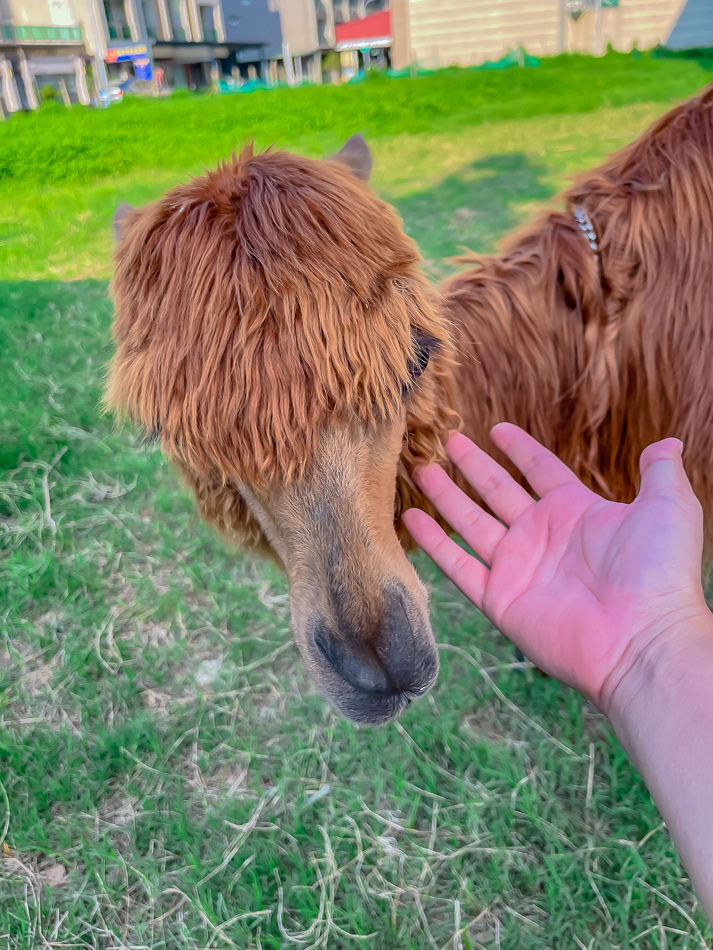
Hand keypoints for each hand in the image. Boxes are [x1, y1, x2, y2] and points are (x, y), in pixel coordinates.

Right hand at [403, 424, 708, 712]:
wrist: (641, 639)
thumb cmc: (659, 574)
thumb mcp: (669, 508)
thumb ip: (659, 473)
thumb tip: (668, 443)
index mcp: (576, 512)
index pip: (541, 471)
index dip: (520, 449)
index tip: (497, 429)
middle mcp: (542, 536)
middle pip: (497, 492)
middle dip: (472, 466)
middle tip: (446, 442)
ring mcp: (518, 567)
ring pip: (470, 522)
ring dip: (445, 497)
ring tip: (420, 470)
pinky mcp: (500, 598)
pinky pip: (458, 565)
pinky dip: (434, 543)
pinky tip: (411, 518)